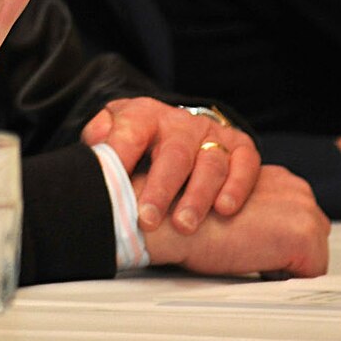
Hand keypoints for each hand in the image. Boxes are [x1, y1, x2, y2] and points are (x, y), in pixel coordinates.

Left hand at [81, 99, 259, 232]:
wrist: (181, 129)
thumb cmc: (142, 140)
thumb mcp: (116, 130)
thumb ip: (101, 137)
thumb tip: (95, 150)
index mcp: (146, 116)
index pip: (131, 131)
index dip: (120, 156)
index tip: (110, 184)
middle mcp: (182, 123)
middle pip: (174, 154)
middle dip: (161, 189)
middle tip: (148, 219)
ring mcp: (213, 135)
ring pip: (210, 163)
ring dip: (197, 196)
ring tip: (184, 225)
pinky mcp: (240, 147)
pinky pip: (245, 164)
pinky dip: (236, 187)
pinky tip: (224, 209)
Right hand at [141, 165, 328, 277]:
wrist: (175, 219)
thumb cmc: (189, 212)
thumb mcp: (230, 202)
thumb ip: (255, 209)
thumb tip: (263, 234)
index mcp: (280, 178)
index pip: (300, 217)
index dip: (282, 240)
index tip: (262, 250)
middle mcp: (296, 188)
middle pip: (314, 234)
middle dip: (291, 252)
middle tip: (257, 261)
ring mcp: (304, 210)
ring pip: (315, 254)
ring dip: (289, 265)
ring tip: (255, 265)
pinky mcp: (303, 236)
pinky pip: (312, 274)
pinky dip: (290, 280)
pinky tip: (259, 271)